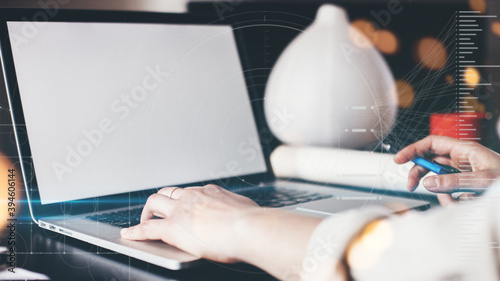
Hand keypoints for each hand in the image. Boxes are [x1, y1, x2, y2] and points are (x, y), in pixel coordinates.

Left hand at [120, 184, 320, 278]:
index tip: (181, 205)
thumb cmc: (253, 223)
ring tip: (142, 222)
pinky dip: (136, 231)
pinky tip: (129, 234)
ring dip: (146, 213)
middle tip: (157, 211)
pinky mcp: (173, 228)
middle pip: (168, 192)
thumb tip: (247, 215)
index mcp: (210, 192)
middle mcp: (193, 197)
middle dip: (160, 201)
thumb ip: (240, 211)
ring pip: (154, 203)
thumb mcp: (247, 210)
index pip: (190, 192)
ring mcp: (181, 210)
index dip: (182, 199)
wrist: (248, 228)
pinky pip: (148, 228)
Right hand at [394, 135, 499, 204]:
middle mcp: (462, 159)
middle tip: (412, 185)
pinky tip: (462, 203)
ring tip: (452, 202)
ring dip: (440, 193)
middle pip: (430, 162)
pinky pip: (449, 191)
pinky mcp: (466, 185)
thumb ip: (452, 180)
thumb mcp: (481, 181)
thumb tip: (428, 182)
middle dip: (421, 174)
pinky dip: (450, 199)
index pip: (431, 144)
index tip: (399, 159)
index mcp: (464, 150)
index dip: (413, 149)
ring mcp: (463, 172)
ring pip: (439, 180)